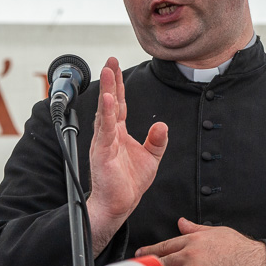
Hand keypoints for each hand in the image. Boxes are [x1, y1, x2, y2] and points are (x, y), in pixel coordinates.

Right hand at [84, 59, 167, 254]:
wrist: (120, 204)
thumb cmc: (129, 182)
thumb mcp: (151, 158)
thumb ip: (157, 140)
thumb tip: (162, 125)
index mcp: (118, 133)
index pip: (119, 104)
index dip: (119, 85)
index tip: (116, 66)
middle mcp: (108, 135)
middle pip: (110, 103)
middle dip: (111, 81)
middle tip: (110, 61)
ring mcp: (104, 142)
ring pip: (106, 112)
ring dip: (107, 91)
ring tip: (109, 73)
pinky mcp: (103, 153)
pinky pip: (105, 130)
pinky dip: (107, 115)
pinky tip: (109, 100)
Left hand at [136, 218, 265, 265]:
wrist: (258, 265)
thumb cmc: (240, 248)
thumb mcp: (217, 232)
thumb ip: (196, 228)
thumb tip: (181, 222)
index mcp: (192, 240)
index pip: (164, 246)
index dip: (149, 251)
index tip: (139, 255)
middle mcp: (190, 255)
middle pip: (161, 263)